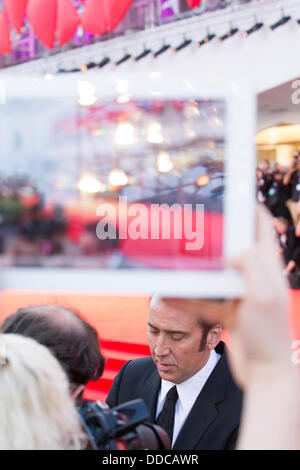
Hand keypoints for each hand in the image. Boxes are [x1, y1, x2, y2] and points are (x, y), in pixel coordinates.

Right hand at [194, 205, 289, 387]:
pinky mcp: (231, 312)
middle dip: (216, 235)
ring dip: (197, 268)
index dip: (248, 206)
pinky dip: (189, 297)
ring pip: (216, 273)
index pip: (261, 226)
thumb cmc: (269, 337)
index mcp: (268, 268)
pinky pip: (206, 300)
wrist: (266, 375)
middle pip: (234, 246)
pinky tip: (169, 294)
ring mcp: (242, 295)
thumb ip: (250, 265)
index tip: (229, 193)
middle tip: (194, 224)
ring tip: (176, 258)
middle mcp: (255, 277)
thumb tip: (232, 249)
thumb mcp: (262, 297)